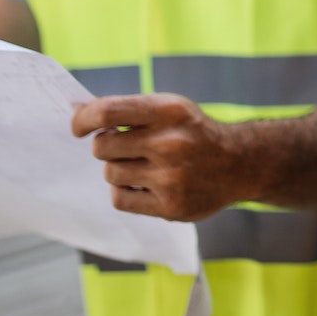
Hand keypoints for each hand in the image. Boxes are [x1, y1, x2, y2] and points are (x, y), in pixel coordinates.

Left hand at [71, 93, 246, 221]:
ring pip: (110, 174)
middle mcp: (170, 143)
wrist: (240, 164)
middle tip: (124, 147)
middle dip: (106, 147)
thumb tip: (77, 112)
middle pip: (102, 147)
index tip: (78, 127)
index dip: (83, 119)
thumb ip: (128, 110)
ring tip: (143, 167)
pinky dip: (126, 192)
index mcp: (168, 111)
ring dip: (118, 170)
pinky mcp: (169, 206)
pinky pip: (120, 199)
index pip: (107, 112)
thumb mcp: (170, 109)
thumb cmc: (194, 133)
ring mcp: (170, 177)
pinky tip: (145, 185)